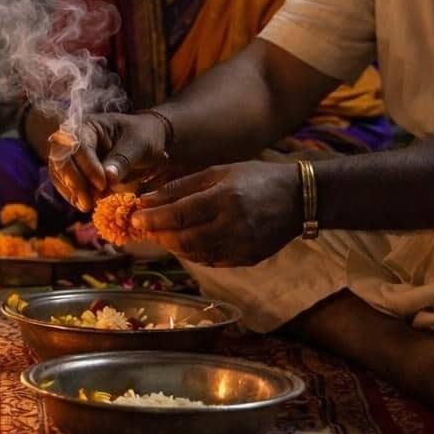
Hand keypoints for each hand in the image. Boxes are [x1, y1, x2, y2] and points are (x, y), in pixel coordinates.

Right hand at [47, 110, 170, 211]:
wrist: (146, 142)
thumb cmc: (143, 137)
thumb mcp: (139, 145)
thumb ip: (123, 160)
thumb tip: (108, 177)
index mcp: (90, 125)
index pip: (79, 145)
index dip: (88, 166)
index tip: (102, 184)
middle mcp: (75, 137)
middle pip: (62, 158)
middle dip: (73, 181)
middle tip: (88, 202)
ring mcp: (72, 153)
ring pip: (59, 171)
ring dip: (71, 190)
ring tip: (86, 206)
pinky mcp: (74, 169)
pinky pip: (64, 182)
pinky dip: (71, 194)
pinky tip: (83, 205)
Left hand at [131, 161, 301, 266]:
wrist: (299, 198)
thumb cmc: (255, 178)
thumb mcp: (218, 172)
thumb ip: (182, 186)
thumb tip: (148, 199)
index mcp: (225, 198)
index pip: (179, 214)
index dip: (153, 218)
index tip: (134, 218)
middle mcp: (234, 225)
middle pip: (184, 238)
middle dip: (159, 235)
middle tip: (144, 229)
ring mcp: (242, 246)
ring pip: (196, 254)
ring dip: (173, 246)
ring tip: (162, 234)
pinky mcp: (248, 259)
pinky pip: (212, 260)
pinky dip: (193, 253)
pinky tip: (185, 242)